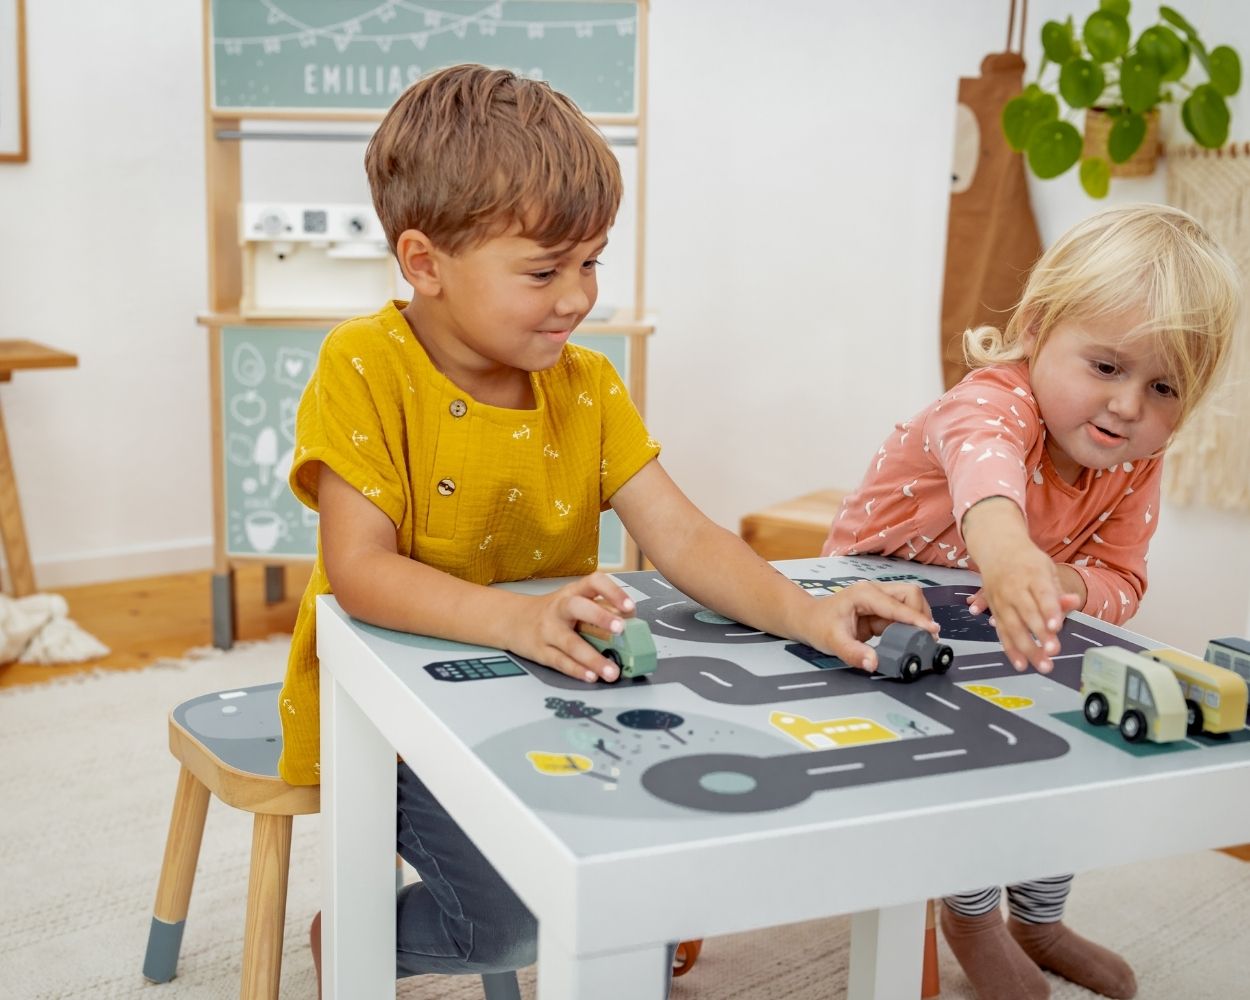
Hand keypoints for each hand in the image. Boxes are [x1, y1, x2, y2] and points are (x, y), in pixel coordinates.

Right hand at [504, 572, 636, 682]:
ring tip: (612, 670)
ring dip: (593, 658)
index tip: (629, 607)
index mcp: (572, 592)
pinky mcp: (540, 651)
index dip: (613, 592)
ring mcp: (548, 630)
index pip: (594, 582)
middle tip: (620, 629)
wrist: (512, 619)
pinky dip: (577, 670)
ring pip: (570, 643)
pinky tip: (591, 676)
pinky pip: (560, 661)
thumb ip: (600, 611)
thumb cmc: (552, 612)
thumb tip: (633, 628)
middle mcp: (559, 608)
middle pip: (578, 607)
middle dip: (600, 617)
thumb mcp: (574, 603)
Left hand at [800, 580, 938, 671]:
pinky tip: (908, 642)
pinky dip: (910, 628)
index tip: (932, 630)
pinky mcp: (881, 612)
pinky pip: (902, 617)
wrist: (808, 620)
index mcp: (864, 594)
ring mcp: (879, 601)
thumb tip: (873, 663)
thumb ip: (853, 653)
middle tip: (926, 638)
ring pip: (910, 604)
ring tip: (919, 641)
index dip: (916, 618)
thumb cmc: (817, 625)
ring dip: (917, 621)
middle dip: (921, 615)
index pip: (897, 605)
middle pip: (910, 595)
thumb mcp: (832, 642)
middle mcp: (875, 592)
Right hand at [961, 497, 1081, 673]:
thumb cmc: (1027, 561)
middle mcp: (1014, 588)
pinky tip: (1021, 664)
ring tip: (1043, 665)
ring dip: (1027, 649)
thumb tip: (1073, 603)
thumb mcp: (1047, 568)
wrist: (996, 550)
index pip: (1042, 594)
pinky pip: (1001, 633)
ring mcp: (1001, 601)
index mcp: (1032, 574)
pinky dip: (1010, 650)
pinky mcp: (994, 611)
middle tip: (1053, 652)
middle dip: (1040, 634)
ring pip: (1013, 627)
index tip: (1056, 627)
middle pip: (1027, 614)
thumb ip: (1059, 589)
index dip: (1049, 611)